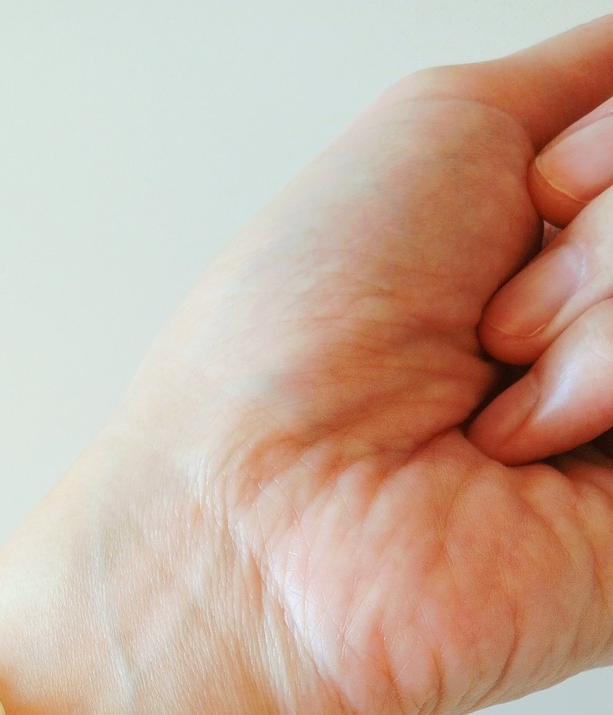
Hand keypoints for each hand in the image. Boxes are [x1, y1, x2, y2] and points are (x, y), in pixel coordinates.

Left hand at [0, 18, 612, 714]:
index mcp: (555, 252)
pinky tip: (521, 449)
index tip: (532, 190)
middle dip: (601, 226)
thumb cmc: (295, 346)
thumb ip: (592, 80)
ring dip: (592, 302)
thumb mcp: (445, 130)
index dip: (603, 149)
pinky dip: (606, 375)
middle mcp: (597, 340)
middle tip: (491, 317)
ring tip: (493, 399)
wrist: (259, 510)